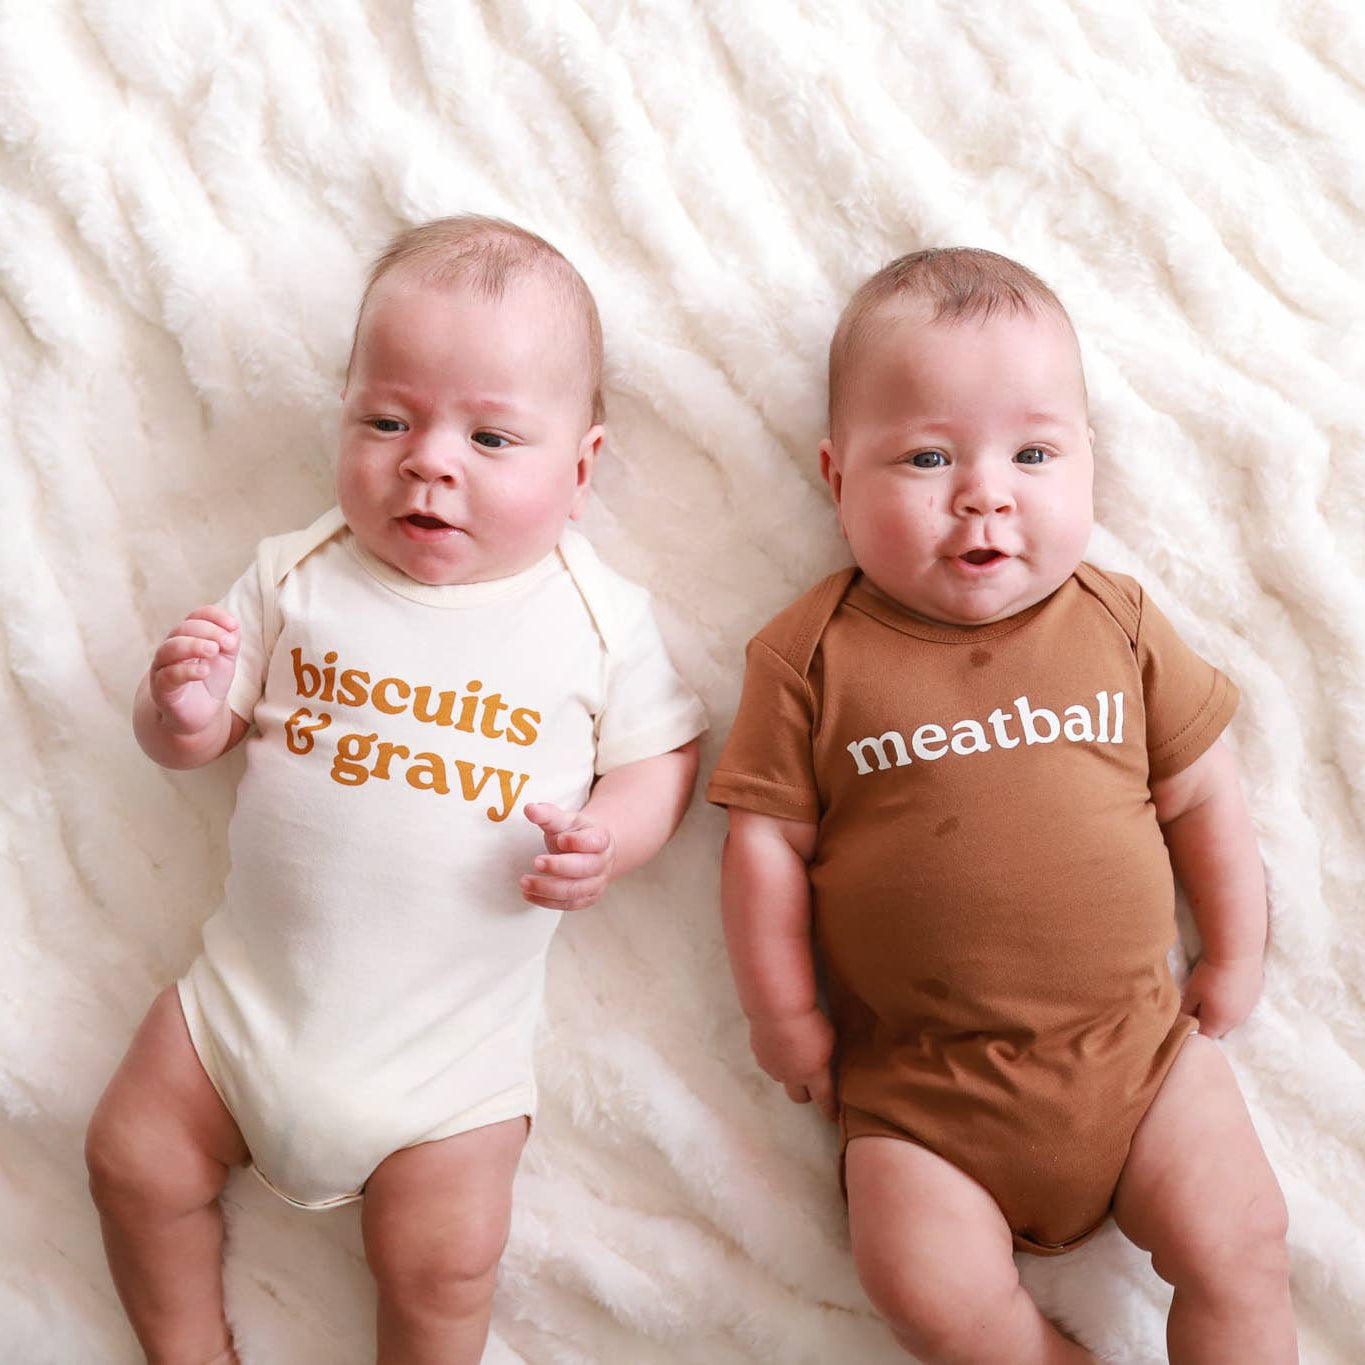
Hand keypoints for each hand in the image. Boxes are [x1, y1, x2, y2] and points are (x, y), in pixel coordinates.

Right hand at [148, 606, 239, 734]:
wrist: (197, 715)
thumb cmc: (209, 682)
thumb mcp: (225, 660)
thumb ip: (229, 643)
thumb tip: (234, 627)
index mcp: (188, 637)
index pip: (196, 616)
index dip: (214, 616)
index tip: (234, 625)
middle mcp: (171, 648)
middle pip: (183, 629)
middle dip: (208, 631)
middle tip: (228, 643)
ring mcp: (163, 667)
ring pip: (170, 648)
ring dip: (193, 645)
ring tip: (213, 650)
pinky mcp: (161, 689)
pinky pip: (168, 675)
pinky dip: (186, 671)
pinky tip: (203, 671)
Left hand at [520, 802, 616, 910]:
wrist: (591, 851)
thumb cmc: (574, 833)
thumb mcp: (564, 820)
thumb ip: (547, 815)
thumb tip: (529, 809)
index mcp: (601, 838)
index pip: (595, 841)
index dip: (578, 842)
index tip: (560, 839)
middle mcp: (603, 862)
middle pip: (585, 868)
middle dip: (559, 866)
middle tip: (535, 861)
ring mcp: (597, 882)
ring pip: (575, 890)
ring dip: (547, 888)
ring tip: (524, 882)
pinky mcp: (587, 898)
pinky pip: (568, 904)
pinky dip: (547, 901)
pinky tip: (529, 894)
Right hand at [749, 1009, 837, 1121]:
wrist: (777, 1008)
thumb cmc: (808, 1018)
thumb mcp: (830, 1037)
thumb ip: (829, 1056)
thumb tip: (828, 1061)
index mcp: (814, 1073)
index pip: (825, 1101)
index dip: (830, 1111)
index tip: (834, 1117)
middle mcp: (793, 1076)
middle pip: (799, 1098)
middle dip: (807, 1093)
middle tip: (812, 1083)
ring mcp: (774, 1068)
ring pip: (783, 1080)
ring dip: (789, 1074)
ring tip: (794, 1055)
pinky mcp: (760, 1056)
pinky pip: (769, 1064)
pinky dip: (776, 1059)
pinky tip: (780, 1044)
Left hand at [1182, 954, 1263, 1037]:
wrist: (1237, 953)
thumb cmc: (1210, 974)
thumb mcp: (1191, 991)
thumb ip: (1187, 1009)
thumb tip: (1184, 1019)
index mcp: (1218, 1023)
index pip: (1205, 1036)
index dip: (1194, 1029)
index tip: (1188, 1017)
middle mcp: (1236, 1020)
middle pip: (1219, 1028)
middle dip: (1208, 1021)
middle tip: (1198, 1003)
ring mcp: (1248, 1008)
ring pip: (1232, 1017)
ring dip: (1222, 1011)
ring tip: (1213, 993)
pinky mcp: (1256, 995)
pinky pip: (1243, 1005)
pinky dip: (1234, 1000)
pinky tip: (1227, 986)